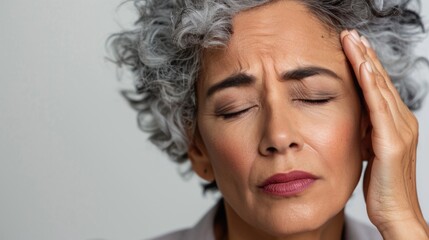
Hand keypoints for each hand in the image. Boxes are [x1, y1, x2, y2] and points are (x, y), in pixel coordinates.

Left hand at [340, 29, 428, 238]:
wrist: (394, 211)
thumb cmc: (381, 185)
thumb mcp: (370, 149)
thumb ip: (365, 130)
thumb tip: (352, 116)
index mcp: (394, 123)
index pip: (378, 86)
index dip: (366, 64)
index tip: (352, 46)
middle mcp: (400, 121)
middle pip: (380, 80)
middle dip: (365, 55)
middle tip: (351, 34)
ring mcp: (398, 130)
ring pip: (380, 88)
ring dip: (366, 62)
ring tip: (353, 41)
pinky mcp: (391, 142)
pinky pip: (379, 107)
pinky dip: (371, 85)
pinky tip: (362, 67)